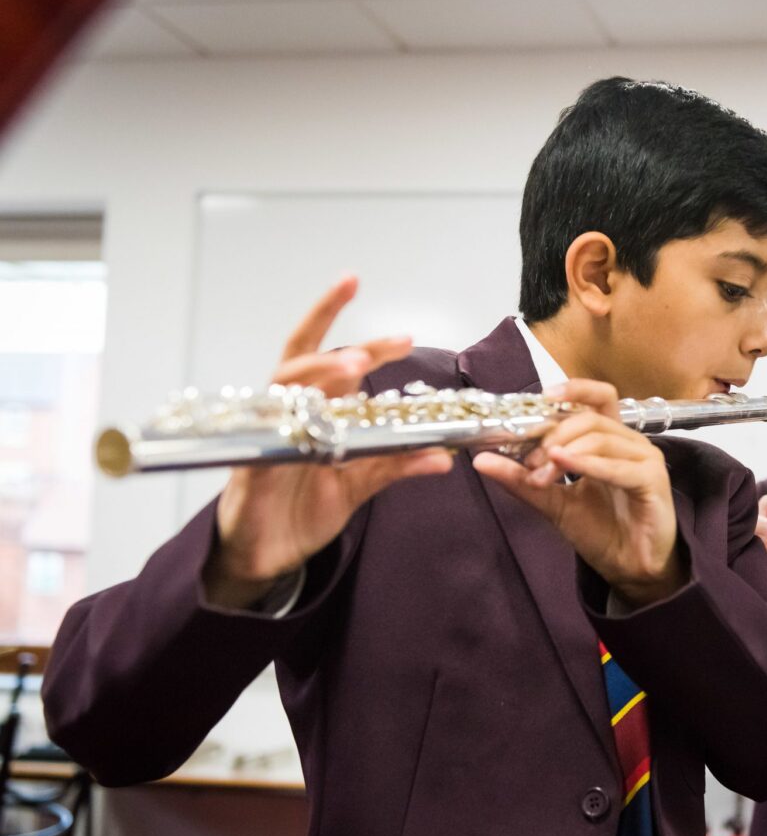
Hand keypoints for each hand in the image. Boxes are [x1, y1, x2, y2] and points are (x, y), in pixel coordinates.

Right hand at [206, 277, 453, 607]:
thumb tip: (444, 455)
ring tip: (352, 366)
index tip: (351, 280)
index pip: (321, 352)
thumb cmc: (302, 509)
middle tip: (380, 346)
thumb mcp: (357, 484)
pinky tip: (308, 426)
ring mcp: (268, 439)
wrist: (267, 555)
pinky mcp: (253, 470)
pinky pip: (273, 444)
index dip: (330, 314)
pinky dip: (291, 433)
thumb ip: (396, 464)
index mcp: (311, 410)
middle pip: (305, 365)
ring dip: (318, 377)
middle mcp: (285, 415)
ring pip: (283, 393)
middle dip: (340, 350)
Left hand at [471, 379, 685, 607]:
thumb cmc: (601, 531)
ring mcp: (646, 459)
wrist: (628, 568)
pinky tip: (564, 465)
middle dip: (554, 435)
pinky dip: (589, 464)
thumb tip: (479, 459)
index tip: (540, 399)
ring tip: (541, 476)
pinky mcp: (653, 481)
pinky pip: (618, 466)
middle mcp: (630, 443)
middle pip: (590, 418)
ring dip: (565, 453)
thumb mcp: (552, 501)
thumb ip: (520, 479)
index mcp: (610, 440)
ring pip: (601, 439)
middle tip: (530, 461)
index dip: (572, 390)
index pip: (597, 397)